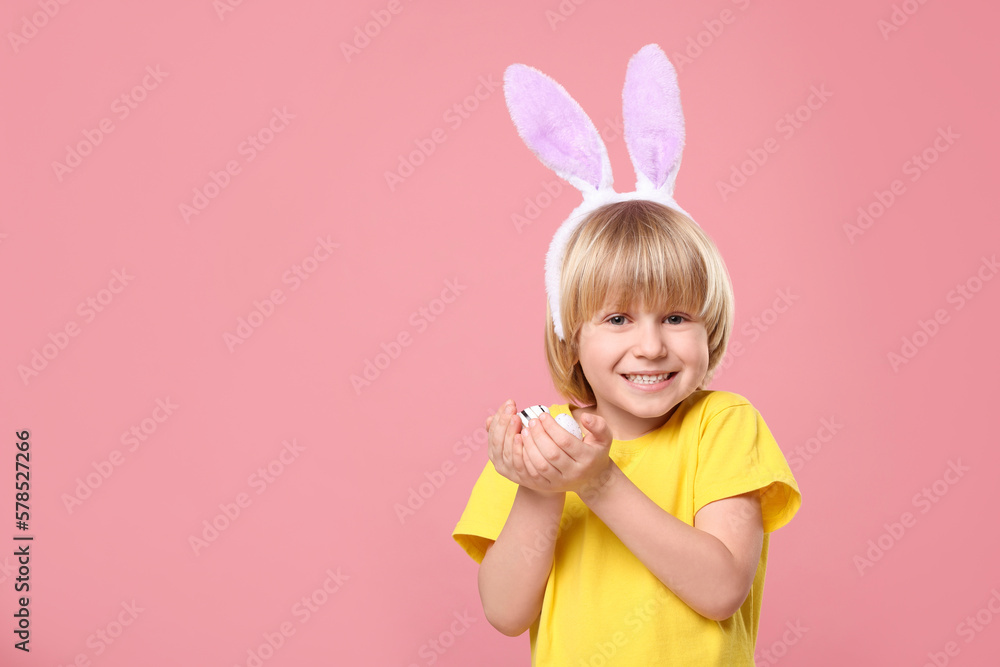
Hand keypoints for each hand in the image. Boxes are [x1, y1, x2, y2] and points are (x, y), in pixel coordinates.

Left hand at [487, 402, 614, 495]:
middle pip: (551, 454)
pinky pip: (533, 474)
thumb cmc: (595, 452)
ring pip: (540, 466)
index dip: (551, 427)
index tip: (542, 415)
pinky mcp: (549, 487)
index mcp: (587, 458)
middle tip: (531, 422)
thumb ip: (598, 425)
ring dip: (529, 447)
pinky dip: (525, 459)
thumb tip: (584, 417)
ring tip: (524, 432)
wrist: (592, 479)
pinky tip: (522, 445)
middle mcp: (574, 473)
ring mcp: (561, 482)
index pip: (565, 441)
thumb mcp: (604, 438)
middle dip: (538, 436)